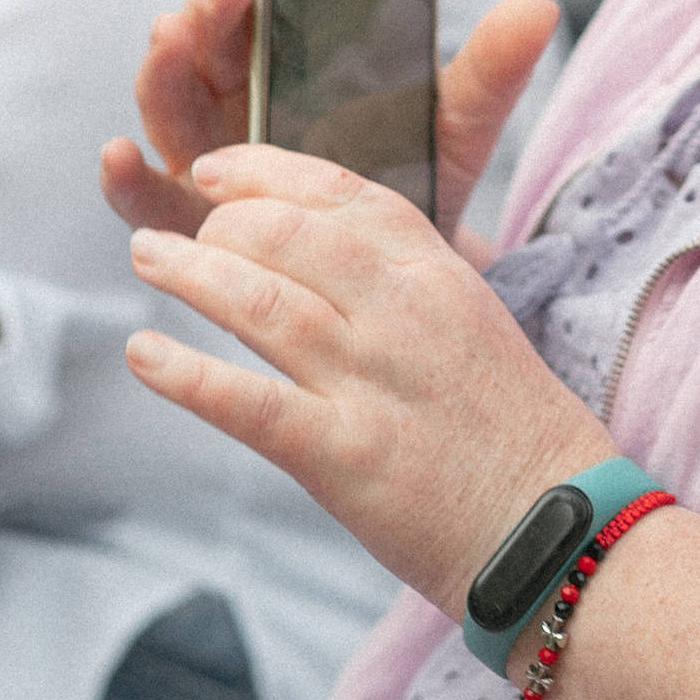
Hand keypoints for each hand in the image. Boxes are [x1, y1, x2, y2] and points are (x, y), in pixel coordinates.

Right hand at [96, 0, 560, 252]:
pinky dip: (124, 179)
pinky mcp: (192, 224)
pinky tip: (117, 156)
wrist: (399, 278)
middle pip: (203, 26)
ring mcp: (205, 152)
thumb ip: (486, 71)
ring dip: (165, 65)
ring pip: (168, 99)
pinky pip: (147, 199)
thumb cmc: (407, 176)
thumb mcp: (453, 125)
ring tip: (172, 32)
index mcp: (282, 42)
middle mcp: (231, 87)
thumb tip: (540, 7)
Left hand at [120, 146, 607, 616]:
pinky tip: (142, 355)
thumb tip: (321, 256)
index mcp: (439, 274)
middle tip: (175, 231)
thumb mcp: (472, 324)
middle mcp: (403, 313)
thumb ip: (403, 286)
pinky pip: (248, 401)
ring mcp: (372, 382)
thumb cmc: (514, 434)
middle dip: (220, 221)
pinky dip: (186, 375)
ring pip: (260, 301)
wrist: (557, 531)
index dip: (266, 170)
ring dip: (188, 272)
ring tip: (147, 257)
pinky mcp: (344, 456)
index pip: (341, 192)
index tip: (214, 169)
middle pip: (290, 233)